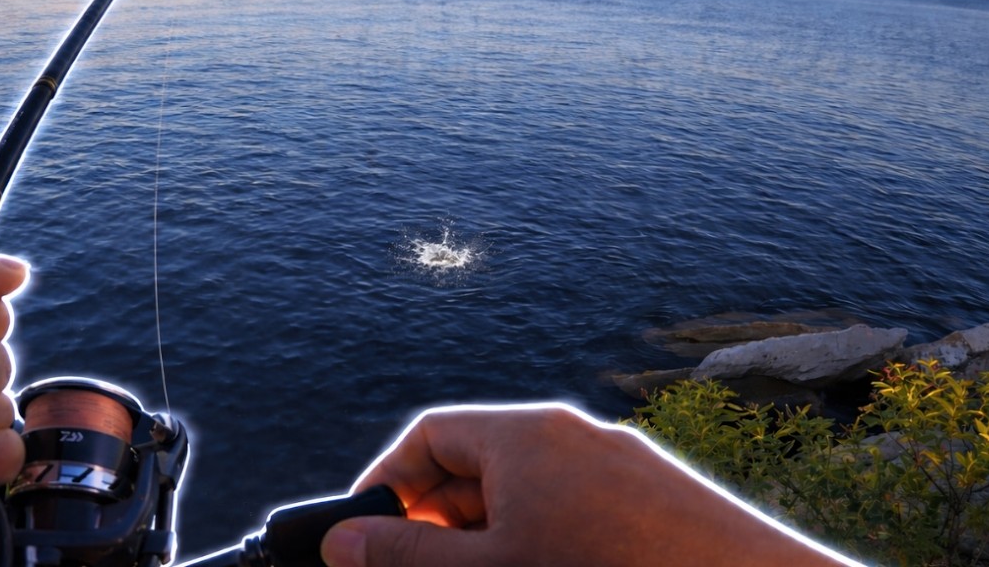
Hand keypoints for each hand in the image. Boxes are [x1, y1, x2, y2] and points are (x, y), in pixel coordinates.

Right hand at [321, 404, 860, 566]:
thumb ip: (407, 559)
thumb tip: (341, 546)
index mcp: (526, 434)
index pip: (429, 435)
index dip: (388, 484)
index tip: (363, 536)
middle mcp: (570, 435)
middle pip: (475, 463)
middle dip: (434, 522)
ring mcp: (615, 463)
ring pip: (525, 490)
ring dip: (485, 534)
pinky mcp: (647, 495)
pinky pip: (570, 504)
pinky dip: (536, 535)